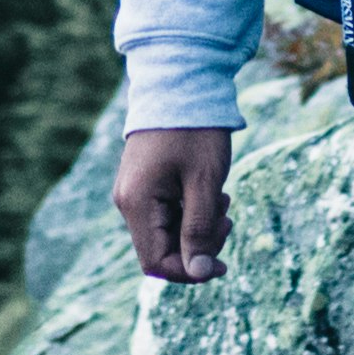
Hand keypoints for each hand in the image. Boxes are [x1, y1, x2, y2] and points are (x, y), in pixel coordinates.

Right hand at [116, 125, 234, 284]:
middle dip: (199, 243)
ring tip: (221, 197)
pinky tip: (209, 190)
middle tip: (226, 217)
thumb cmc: (195, 132)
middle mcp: (127, 200)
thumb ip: (200, 231)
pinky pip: (166, 212)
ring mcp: (134, 190)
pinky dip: (191, 210)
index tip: (221, 265)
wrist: (182, 81)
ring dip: (199, 225)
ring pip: (167, 231)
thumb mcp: (204, 183)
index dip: (189, 272)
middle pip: (162, 248)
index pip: (156, 262)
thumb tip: (199, 273)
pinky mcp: (144, 181)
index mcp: (136, 203)